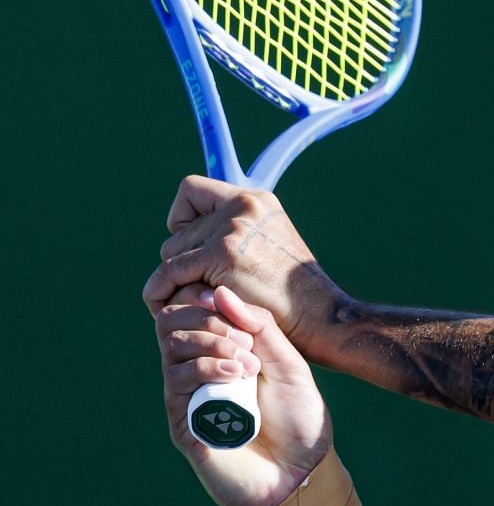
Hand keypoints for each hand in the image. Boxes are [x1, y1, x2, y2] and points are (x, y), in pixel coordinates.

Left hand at [144, 176, 346, 359]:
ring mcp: (233, 228)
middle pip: (179, 228)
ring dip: (179, 277)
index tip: (194, 244)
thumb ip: (237, 234)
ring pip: (172, 250)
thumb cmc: (293, 294)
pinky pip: (170, 271)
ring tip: (201, 299)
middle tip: (199, 285)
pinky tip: (164, 305)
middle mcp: (245, 205)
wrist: (319, 315)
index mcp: (257, 200)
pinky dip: (162, 290)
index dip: (185, 217)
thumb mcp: (270, 249)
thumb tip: (184, 235)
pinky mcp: (222, 254)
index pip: (192, 190)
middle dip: (183, 258)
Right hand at [157, 284, 333, 505]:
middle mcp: (197, 369)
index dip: (201, 296)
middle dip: (208, 319)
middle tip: (246, 340)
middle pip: (172, 322)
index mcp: (220, 350)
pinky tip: (236, 374)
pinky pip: (177, 382)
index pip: (189, 308)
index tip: (226, 299)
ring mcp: (187, 395)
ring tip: (248, 363)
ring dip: (211, 342)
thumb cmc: (297, 418)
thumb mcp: (289, 362)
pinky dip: (205, 368)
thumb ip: (260, 326)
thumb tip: (220, 290)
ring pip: (172, 347)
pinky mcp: (183, 422)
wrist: (301, 471)